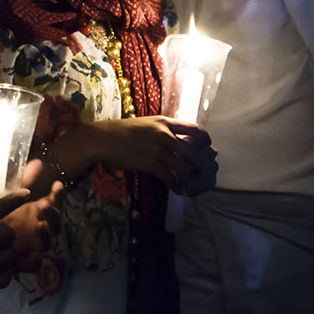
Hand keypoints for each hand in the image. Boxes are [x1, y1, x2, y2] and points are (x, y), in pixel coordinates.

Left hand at [1, 159, 62, 271]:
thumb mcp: (0, 196)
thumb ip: (16, 181)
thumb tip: (34, 161)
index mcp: (33, 211)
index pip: (52, 202)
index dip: (58, 195)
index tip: (57, 185)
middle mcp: (36, 227)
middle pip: (54, 223)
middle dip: (54, 214)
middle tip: (45, 206)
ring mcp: (31, 245)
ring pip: (46, 243)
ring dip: (47, 235)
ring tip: (40, 226)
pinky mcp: (21, 262)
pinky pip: (33, 265)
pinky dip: (37, 262)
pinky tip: (35, 257)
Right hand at [95, 117, 216, 193]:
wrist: (105, 139)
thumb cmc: (123, 130)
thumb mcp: (146, 124)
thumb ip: (163, 129)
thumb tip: (176, 139)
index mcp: (165, 122)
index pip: (194, 129)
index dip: (205, 139)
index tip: (208, 146)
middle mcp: (165, 135)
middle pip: (194, 151)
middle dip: (202, 162)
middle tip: (204, 170)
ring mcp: (158, 150)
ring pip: (185, 167)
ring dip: (191, 178)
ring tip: (192, 184)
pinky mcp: (151, 164)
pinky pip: (171, 177)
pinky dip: (177, 186)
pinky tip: (179, 190)